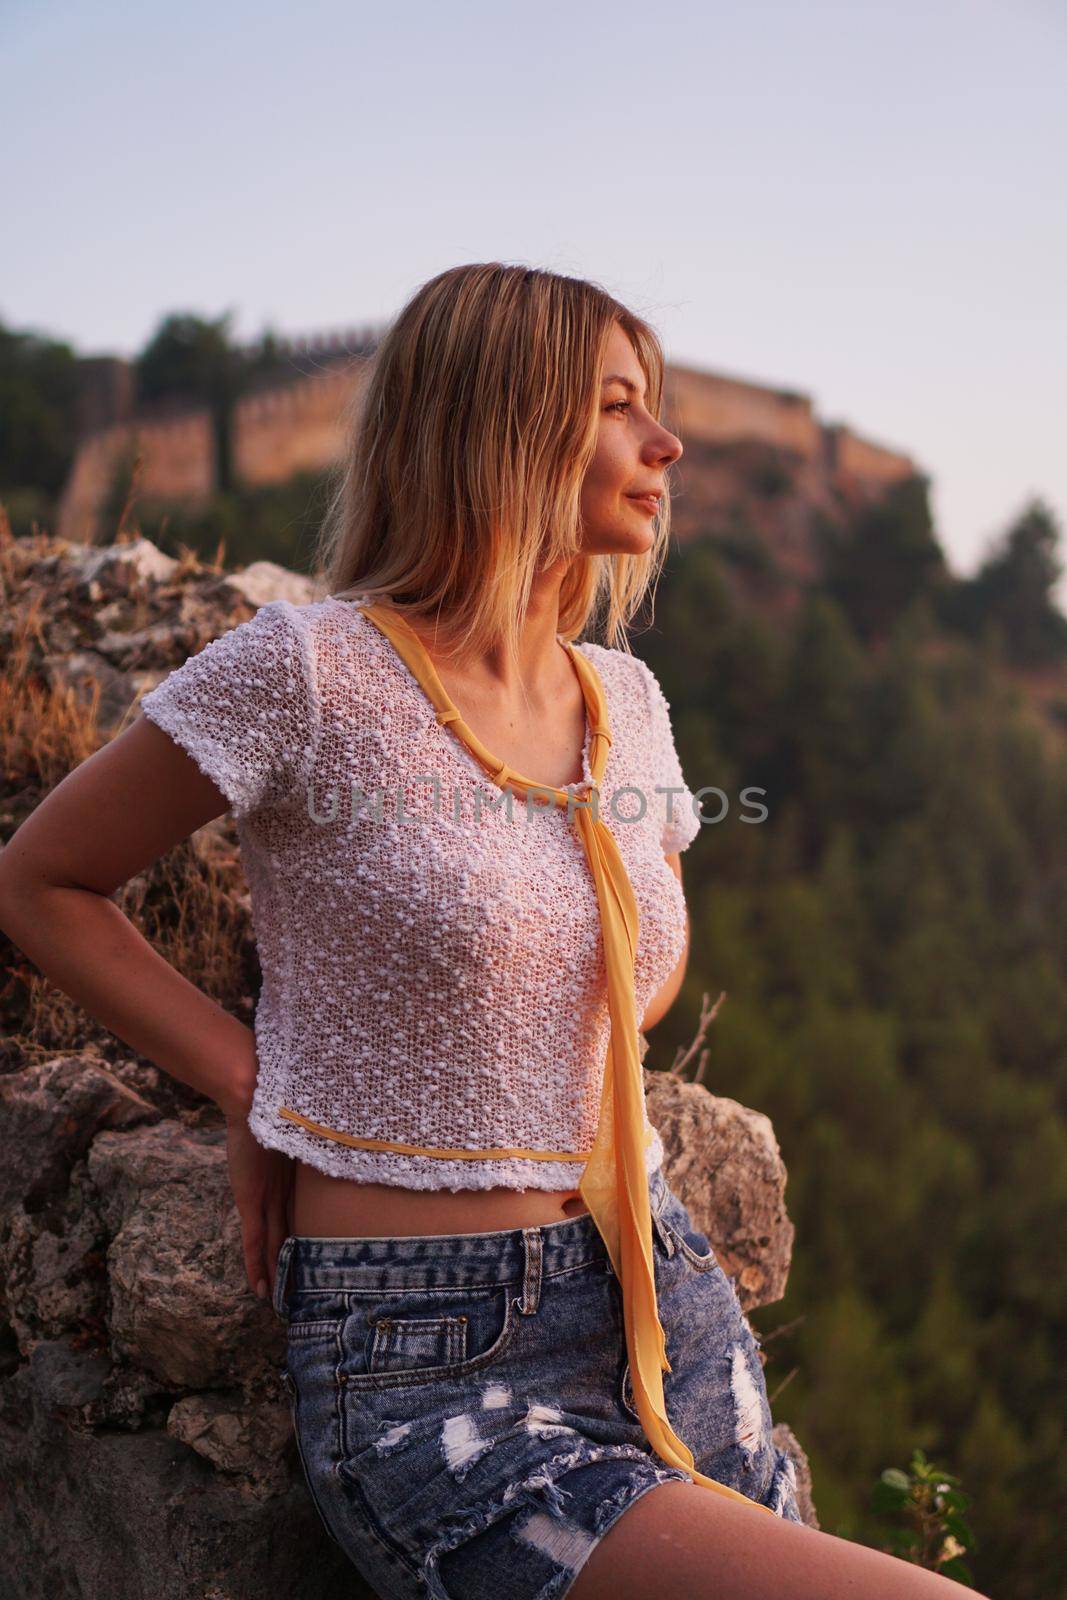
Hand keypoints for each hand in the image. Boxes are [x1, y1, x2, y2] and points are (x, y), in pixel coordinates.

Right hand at [225, 1112, 294, 1303]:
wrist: (257, 1095)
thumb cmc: (274, 1102)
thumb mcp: (291, 1124)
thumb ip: (300, 1133)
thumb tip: (313, 1124)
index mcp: (294, 1176)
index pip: (300, 1215)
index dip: (307, 1238)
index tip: (317, 1258)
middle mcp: (285, 1191)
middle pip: (292, 1234)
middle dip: (298, 1262)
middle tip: (309, 1290)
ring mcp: (269, 1197)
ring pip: (275, 1245)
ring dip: (277, 1273)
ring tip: (285, 1303)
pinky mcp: (252, 1200)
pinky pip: (255, 1241)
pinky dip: (257, 1267)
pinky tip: (261, 1290)